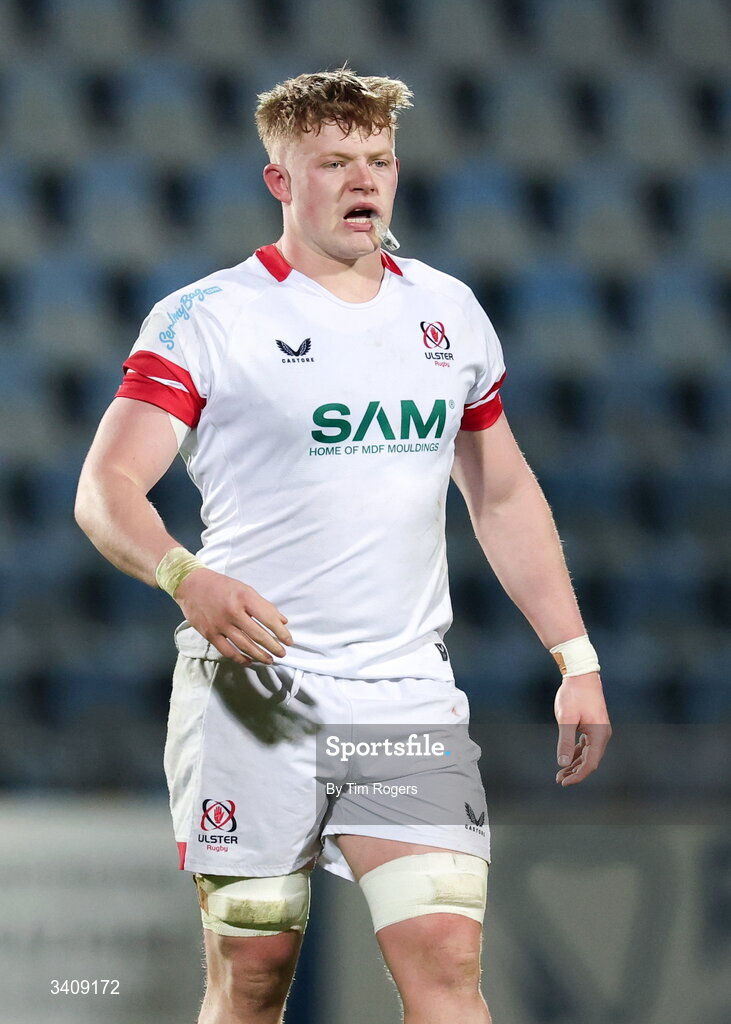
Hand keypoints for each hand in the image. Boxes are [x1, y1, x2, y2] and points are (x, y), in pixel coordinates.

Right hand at [173, 568, 291, 664]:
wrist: (191, 584)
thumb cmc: (221, 585)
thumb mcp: (245, 589)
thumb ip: (264, 605)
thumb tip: (282, 621)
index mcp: (244, 597)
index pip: (268, 618)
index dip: (281, 632)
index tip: (289, 641)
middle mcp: (233, 611)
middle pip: (258, 634)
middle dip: (273, 646)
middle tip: (282, 653)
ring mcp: (220, 624)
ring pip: (244, 645)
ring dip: (259, 655)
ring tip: (269, 660)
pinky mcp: (209, 633)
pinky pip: (227, 651)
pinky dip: (239, 658)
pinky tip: (248, 661)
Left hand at [554, 672, 611, 786]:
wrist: (580, 673)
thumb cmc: (573, 694)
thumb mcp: (566, 718)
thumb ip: (565, 742)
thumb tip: (563, 763)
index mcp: (599, 735)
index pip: (591, 763)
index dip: (578, 775)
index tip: (564, 782)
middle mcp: (602, 735)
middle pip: (591, 761)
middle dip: (575, 772)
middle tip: (558, 779)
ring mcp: (599, 730)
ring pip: (589, 754)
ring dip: (576, 764)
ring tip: (560, 773)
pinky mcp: (594, 726)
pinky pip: (587, 745)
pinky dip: (578, 753)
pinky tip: (568, 759)